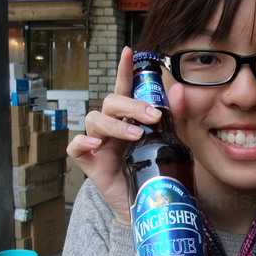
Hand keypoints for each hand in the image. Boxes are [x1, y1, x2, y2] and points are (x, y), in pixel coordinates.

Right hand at [67, 46, 163, 224]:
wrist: (145, 203)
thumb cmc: (154, 168)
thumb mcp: (169, 142)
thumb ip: (173, 117)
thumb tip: (178, 89)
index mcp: (127, 117)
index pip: (124, 88)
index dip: (124, 70)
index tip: (129, 52)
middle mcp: (110, 126)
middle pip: (110, 102)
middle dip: (131, 105)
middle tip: (153, 116)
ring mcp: (97, 143)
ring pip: (94, 119)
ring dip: (116, 124)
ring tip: (136, 135)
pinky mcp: (89, 162)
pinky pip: (76, 146)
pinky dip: (85, 142)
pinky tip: (99, 145)